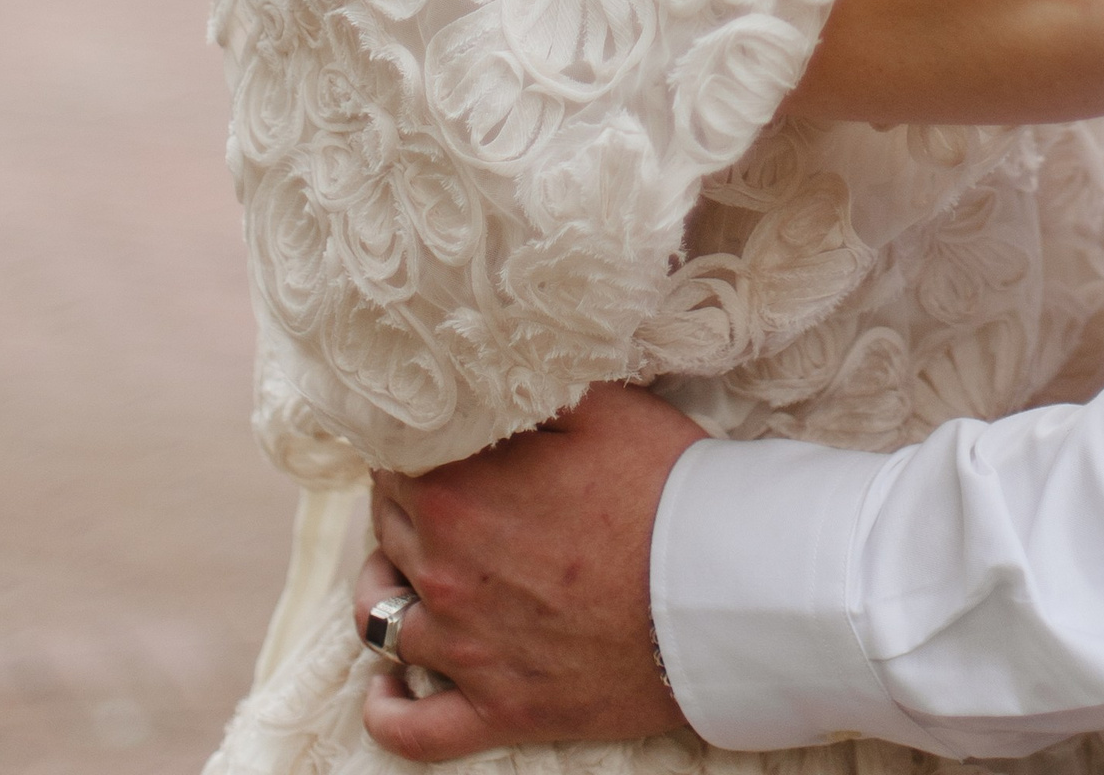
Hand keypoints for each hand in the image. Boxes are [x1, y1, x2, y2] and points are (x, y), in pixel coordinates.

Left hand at [351, 385, 704, 760]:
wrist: (720, 590)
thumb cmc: (664, 488)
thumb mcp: (601, 406)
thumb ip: (524, 389)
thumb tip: (478, 375)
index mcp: (457, 496)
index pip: (393, 460)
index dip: (414, 443)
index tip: (441, 439)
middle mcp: (444, 576)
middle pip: (387, 530)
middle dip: (406, 504)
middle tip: (444, 488)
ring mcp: (467, 652)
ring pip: (382, 619)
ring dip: (391, 587)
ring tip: (412, 569)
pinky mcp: (500, 709)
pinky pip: (411, 728)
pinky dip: (388, 707)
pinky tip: (388, 684)